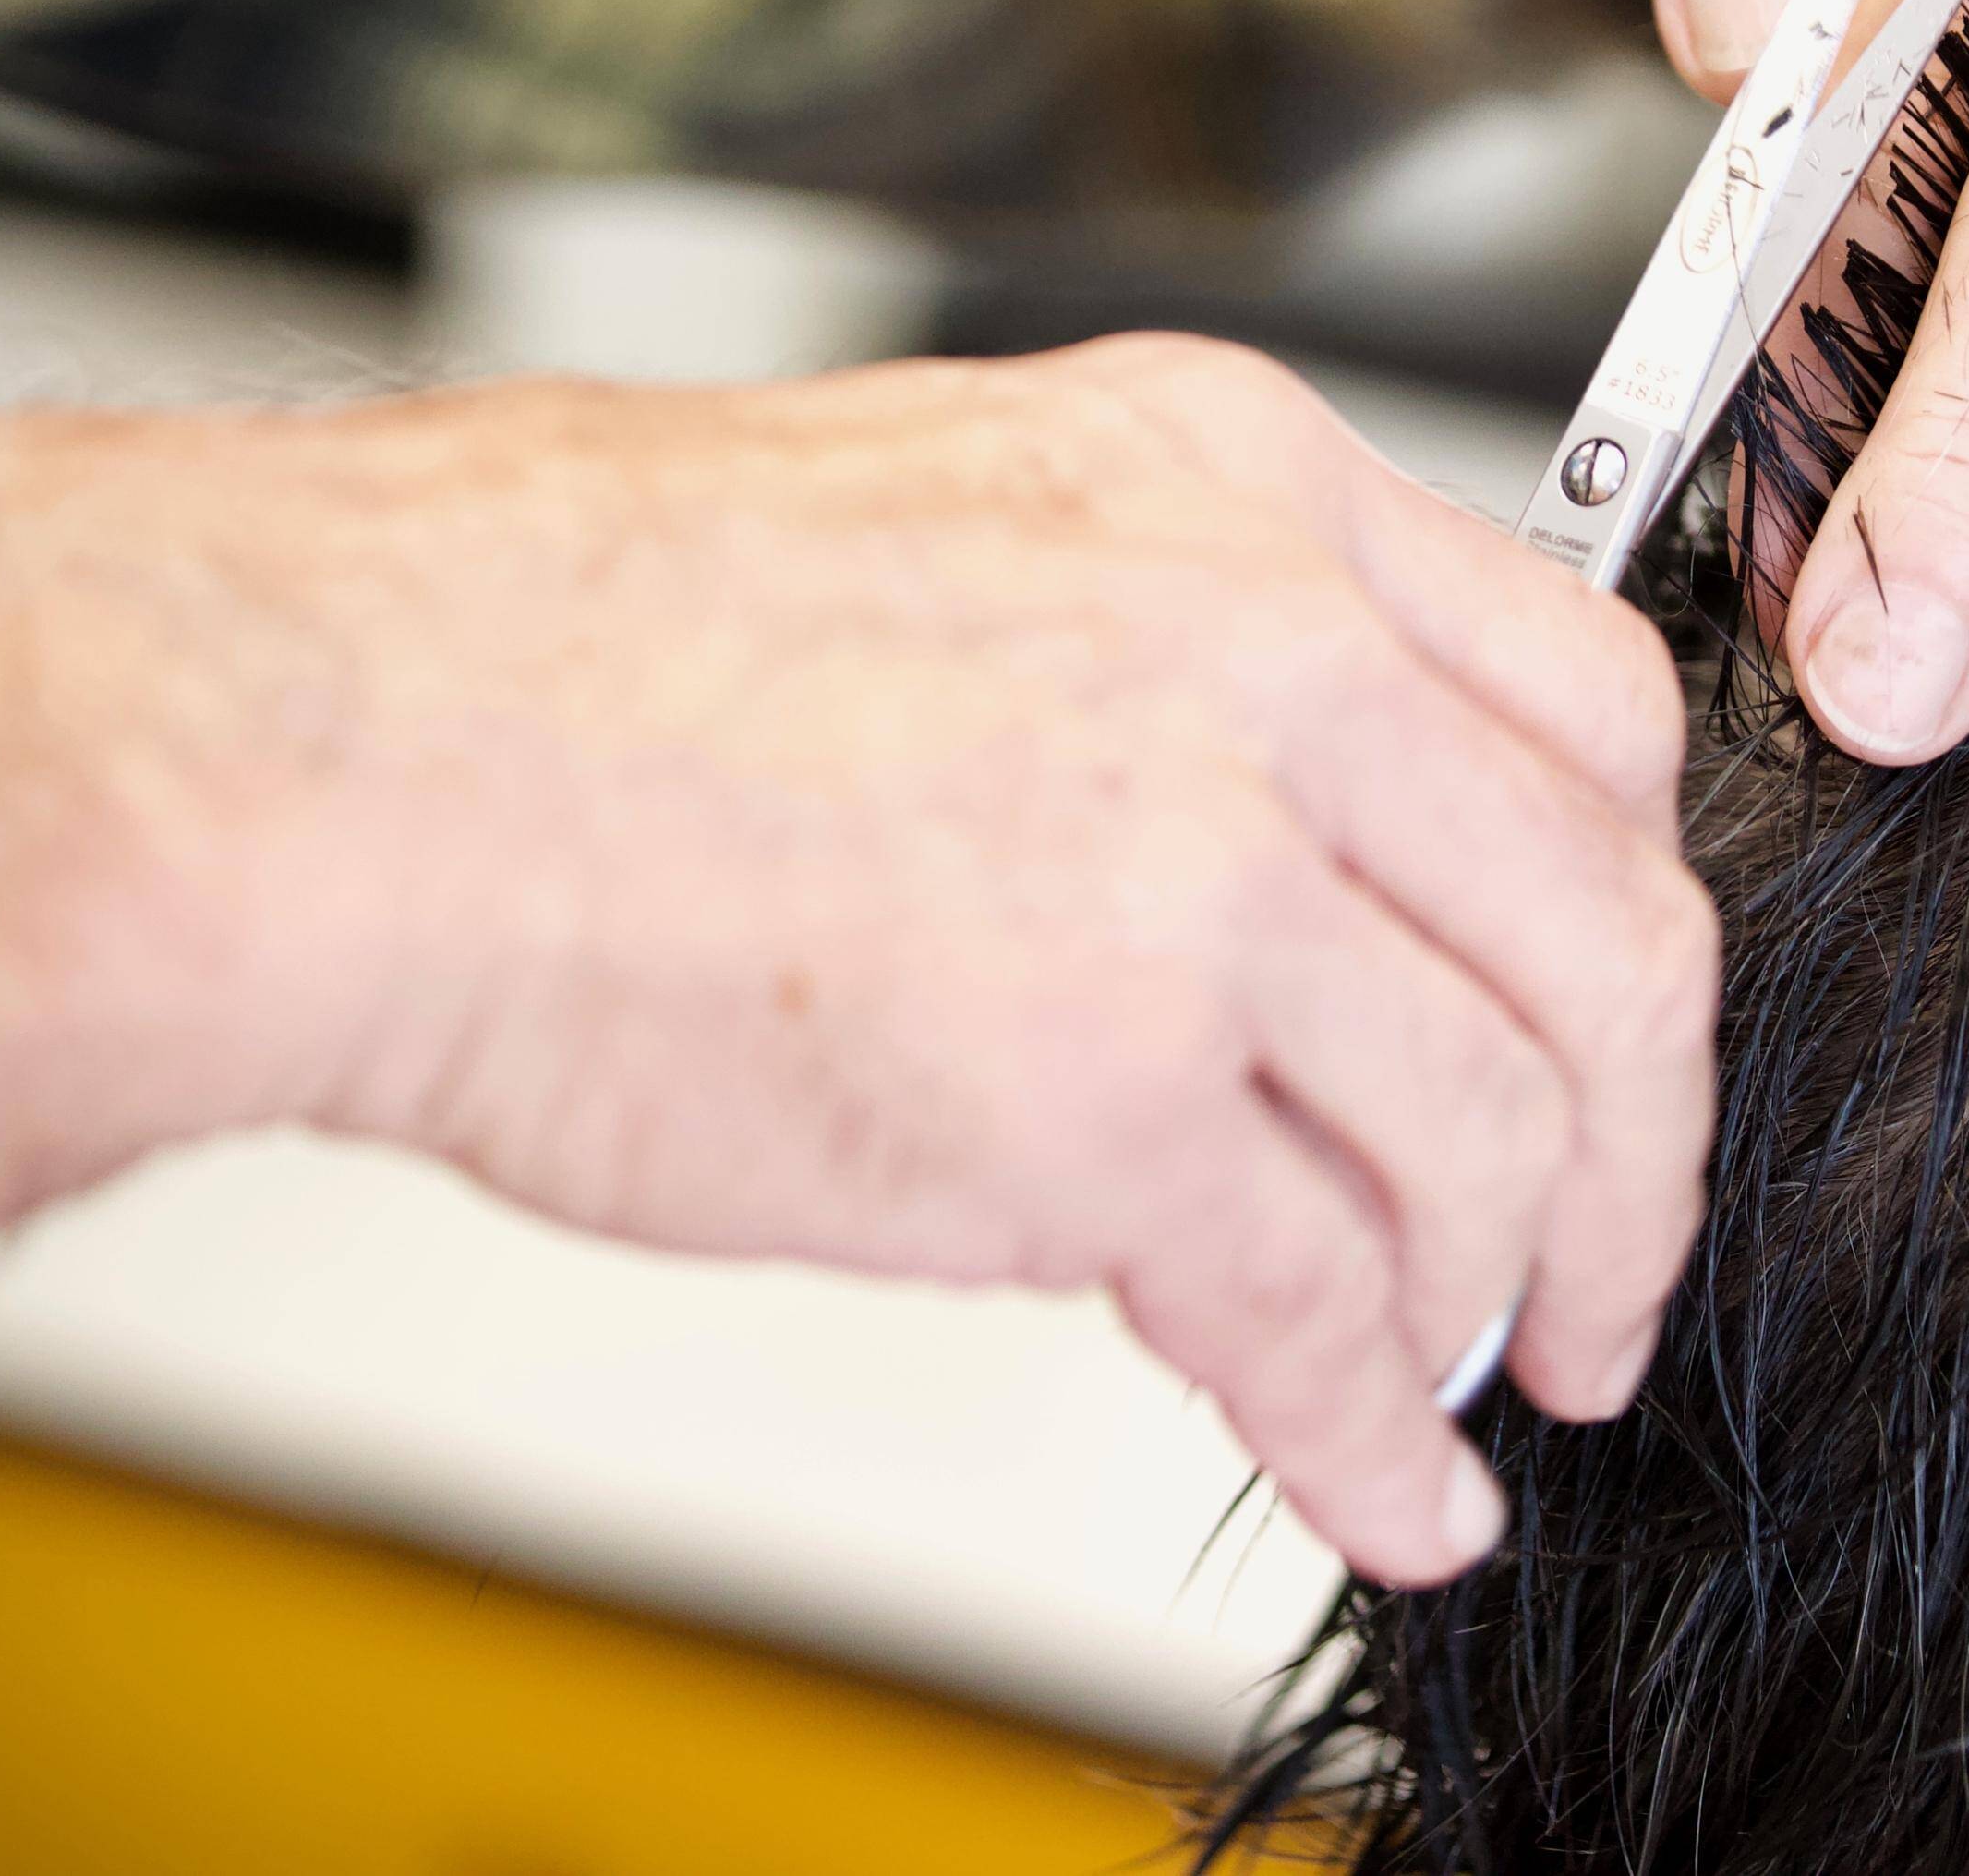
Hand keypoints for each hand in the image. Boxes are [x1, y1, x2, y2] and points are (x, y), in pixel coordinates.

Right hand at [167, 339, 1703, 1587]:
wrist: (334, 744)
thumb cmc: (555, 642)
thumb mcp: (959, 519)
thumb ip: (1174, 660)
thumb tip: (1292, 887)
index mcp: (1240, 483)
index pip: (1589, 711)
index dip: (1624, 914)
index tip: (1611, 1032)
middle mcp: (1264, 651)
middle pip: (1604, 936)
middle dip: (1634, 1153)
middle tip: (1606, 1275)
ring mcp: (1196, 871)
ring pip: (1487, 1136)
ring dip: (1497, 1303)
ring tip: (1450, 1388)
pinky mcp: (1095, 1095)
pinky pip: (1320, 1307)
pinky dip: (1371, 1432)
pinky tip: (1380, 1485)